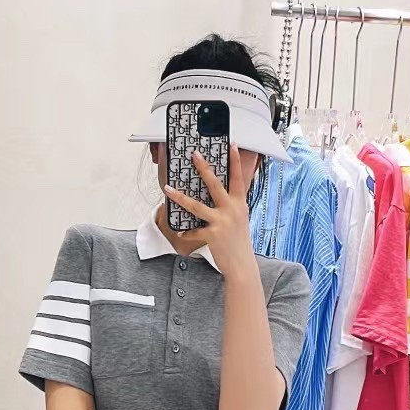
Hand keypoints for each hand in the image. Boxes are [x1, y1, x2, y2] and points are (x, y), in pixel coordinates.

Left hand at [164, 144, 254, 278]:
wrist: (242, 265)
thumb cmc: (239, 241)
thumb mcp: (239, 219)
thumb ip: (231, 206)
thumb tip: (218, 195)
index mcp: (239, 204)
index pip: (237, 178)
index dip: (235, 161)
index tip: (231, 144)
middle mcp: (231, 210)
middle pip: (215, 184)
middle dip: (203, 167)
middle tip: (194, 154)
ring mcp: (221, 222)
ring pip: (196, 205)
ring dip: (179, 197)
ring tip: (167, 188)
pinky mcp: (212, 234)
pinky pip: (193, 230)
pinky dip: (186, 231)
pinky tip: (181, 232)